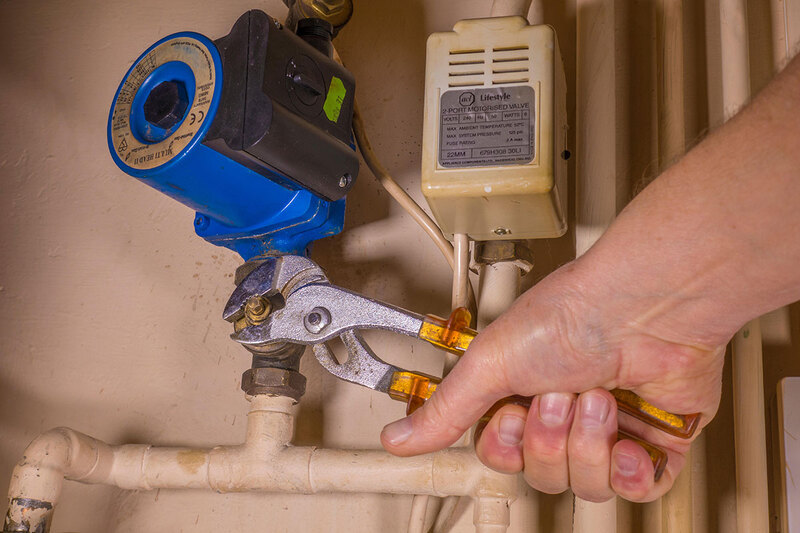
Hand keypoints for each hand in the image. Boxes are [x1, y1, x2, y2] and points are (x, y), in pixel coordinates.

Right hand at [380, 259, 726, 501]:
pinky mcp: (655, 441)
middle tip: (559, 396)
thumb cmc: (574, 314)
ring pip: (586, 484)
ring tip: (598, 398)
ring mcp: (609, 429)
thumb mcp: (491, 363)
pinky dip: (632, 469)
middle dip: (550, 438)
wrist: (645, 306)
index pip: (503, 454)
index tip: (514, 414)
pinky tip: (628, 439)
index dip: (508, 445)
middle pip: (542, 473)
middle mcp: (564, 413)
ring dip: (590, 442)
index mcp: (522, 393)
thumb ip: (446, 409)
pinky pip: (638, 488)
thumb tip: (398, 438)